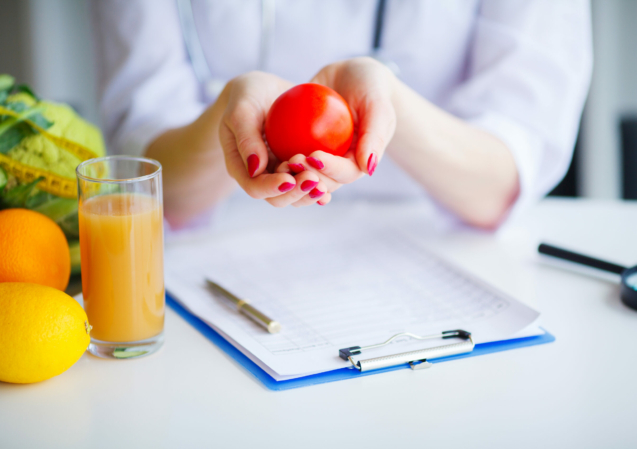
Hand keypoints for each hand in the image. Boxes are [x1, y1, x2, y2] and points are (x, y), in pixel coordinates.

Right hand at [219, 72, 328, 206]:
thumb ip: (246, 137)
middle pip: (278, 198)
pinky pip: (312, 178)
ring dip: (310, 192)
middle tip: (313, 180)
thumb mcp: (241, 108)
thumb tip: (256, 169)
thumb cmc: (248, 95)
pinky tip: (336, 178)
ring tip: (324, 184)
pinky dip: (324, 181)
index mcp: (242, 168)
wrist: (264, 91)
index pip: (255, 187)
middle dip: (296, 193)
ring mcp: (282, 173)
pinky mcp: (300, 167)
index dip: (271, 188)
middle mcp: (262, 176)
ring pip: (297, 194)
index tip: (289, 179)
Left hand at [275, 58, 397, 198]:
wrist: (353, 75)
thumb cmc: (372, 87)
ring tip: (278, 162)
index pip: (345, 173)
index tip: (314, 156)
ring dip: (291, 172)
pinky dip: (279, 154)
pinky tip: (264, 148)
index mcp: (359, 162)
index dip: (329, 170)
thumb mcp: (378, 106)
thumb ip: (375, 135)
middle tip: (291, 161)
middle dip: (307, 177)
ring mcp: (320, 157)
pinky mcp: (303, 146)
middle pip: (322, 180)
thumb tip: (369, 168)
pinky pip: (289, 152)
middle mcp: (339, 164)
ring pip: (304, 172)